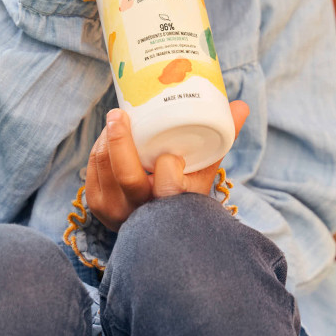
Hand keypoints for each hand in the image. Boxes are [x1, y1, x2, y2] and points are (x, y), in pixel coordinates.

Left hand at [85, 101, 248, 231]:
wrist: (157, 228)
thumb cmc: (185, 193)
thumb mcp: (204, 170)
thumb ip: (222, 138)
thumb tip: (241, 106)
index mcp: (174, 207)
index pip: (169, 187)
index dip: (169, 168)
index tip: (170, 154)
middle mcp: (143, 213)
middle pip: (127, 175)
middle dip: (120, 140)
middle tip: (119, 114)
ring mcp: (116, 212)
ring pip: (105, 165)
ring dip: (109, 138)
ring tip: (118, 120)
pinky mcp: (98, 205)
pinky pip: (94, 167)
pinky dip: (101, 147)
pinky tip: (110, 135)